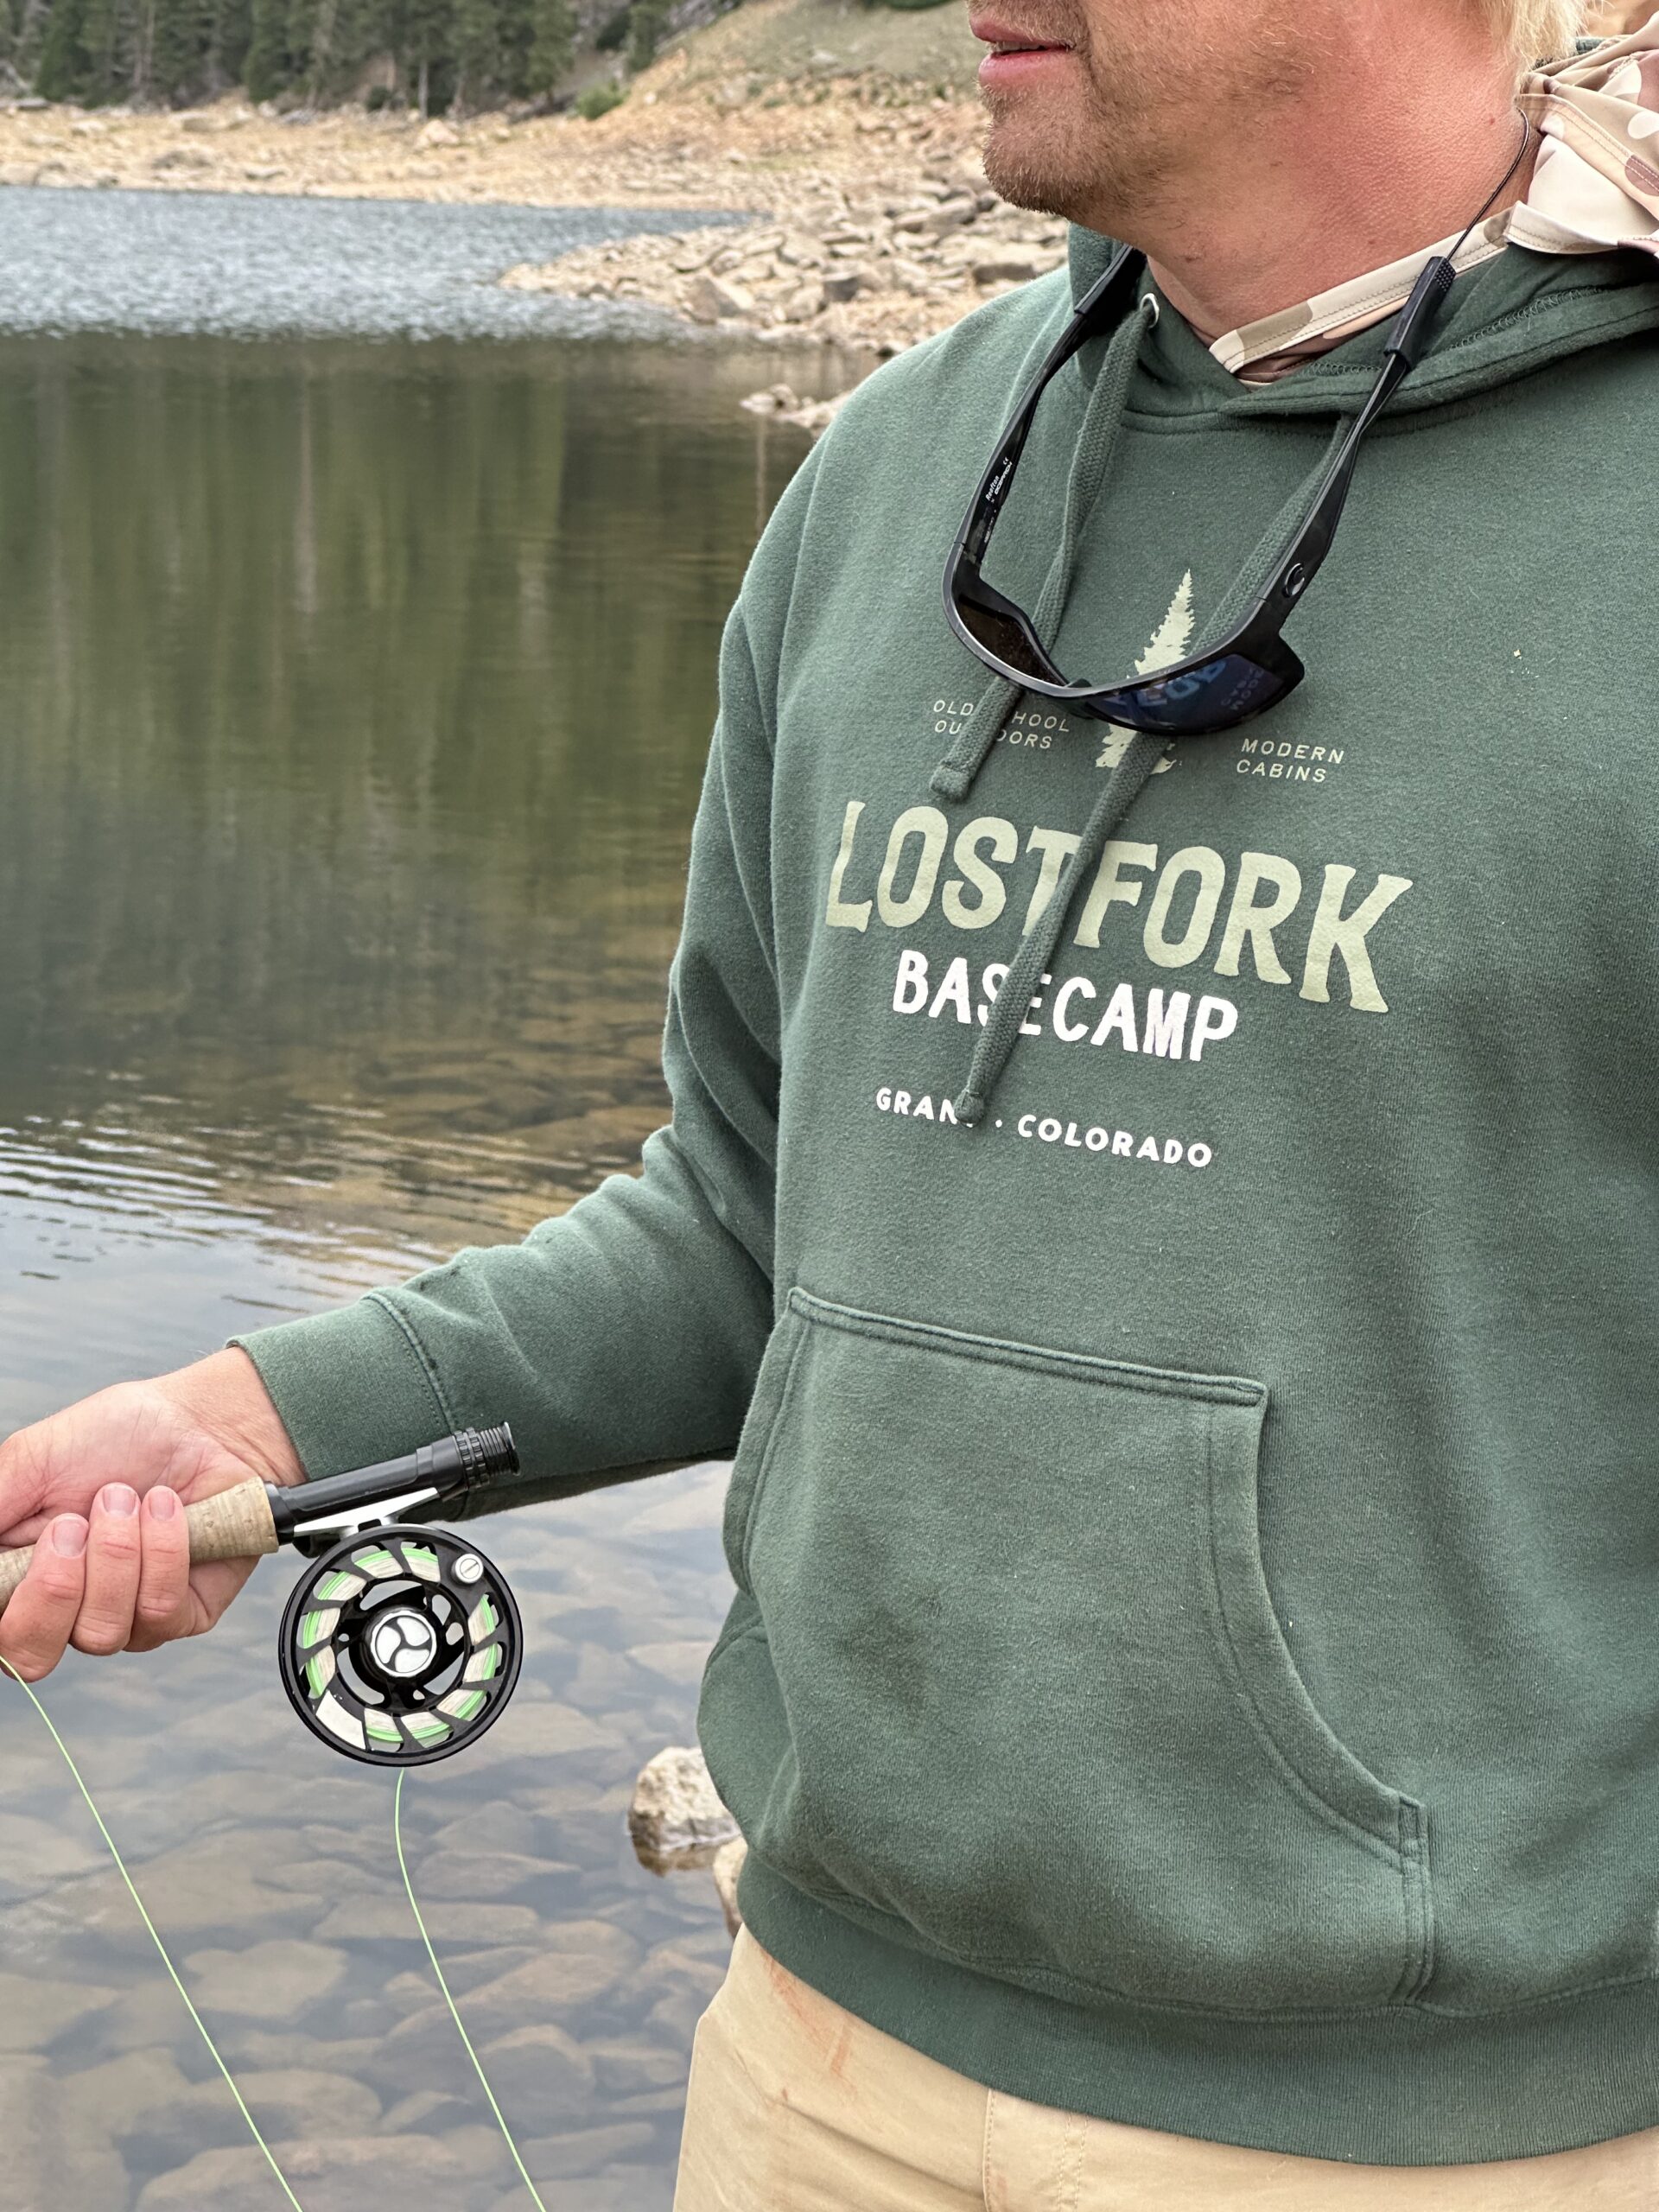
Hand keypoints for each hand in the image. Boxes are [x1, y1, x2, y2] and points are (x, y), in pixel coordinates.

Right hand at [0, 1349, 304, 1682]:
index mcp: (22, 1578)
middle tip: (74, 1522)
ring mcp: (125, 1619)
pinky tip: (166, 1506)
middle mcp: (68, 1611)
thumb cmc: (112, 1437)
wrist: (200, 1422)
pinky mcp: (182, 1615)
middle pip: (33, 1657)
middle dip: (54, 1589)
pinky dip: (163, 1550)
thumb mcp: (32, 1459)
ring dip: (116, 1553)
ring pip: (101, 1631)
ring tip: (129, 1497)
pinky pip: (159, 1610)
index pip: (0, 1634)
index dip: (14, 1605)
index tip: (46, 1538)